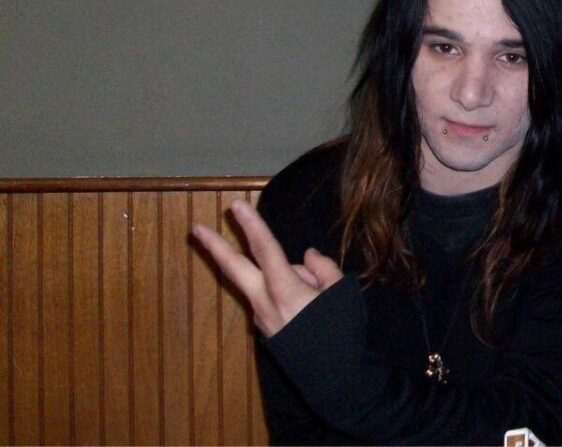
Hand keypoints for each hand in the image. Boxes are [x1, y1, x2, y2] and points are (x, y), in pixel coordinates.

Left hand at [191, 199, 343, 335]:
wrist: (335, 378)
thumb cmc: (341, 333)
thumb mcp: (342, 293)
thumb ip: (322, 269)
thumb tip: (307, 257)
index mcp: (286, 290)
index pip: (265, 250)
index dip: (252, 226)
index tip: (237, 205)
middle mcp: (265, 303)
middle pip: (235, 268)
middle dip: (215, 247)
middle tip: (196, 228)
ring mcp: (262, 319)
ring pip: (263, 285)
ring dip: (282, 280)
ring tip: (317, 297)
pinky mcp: (267, 330)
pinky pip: (273, 301)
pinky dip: (287, 295)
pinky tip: (309, 310)